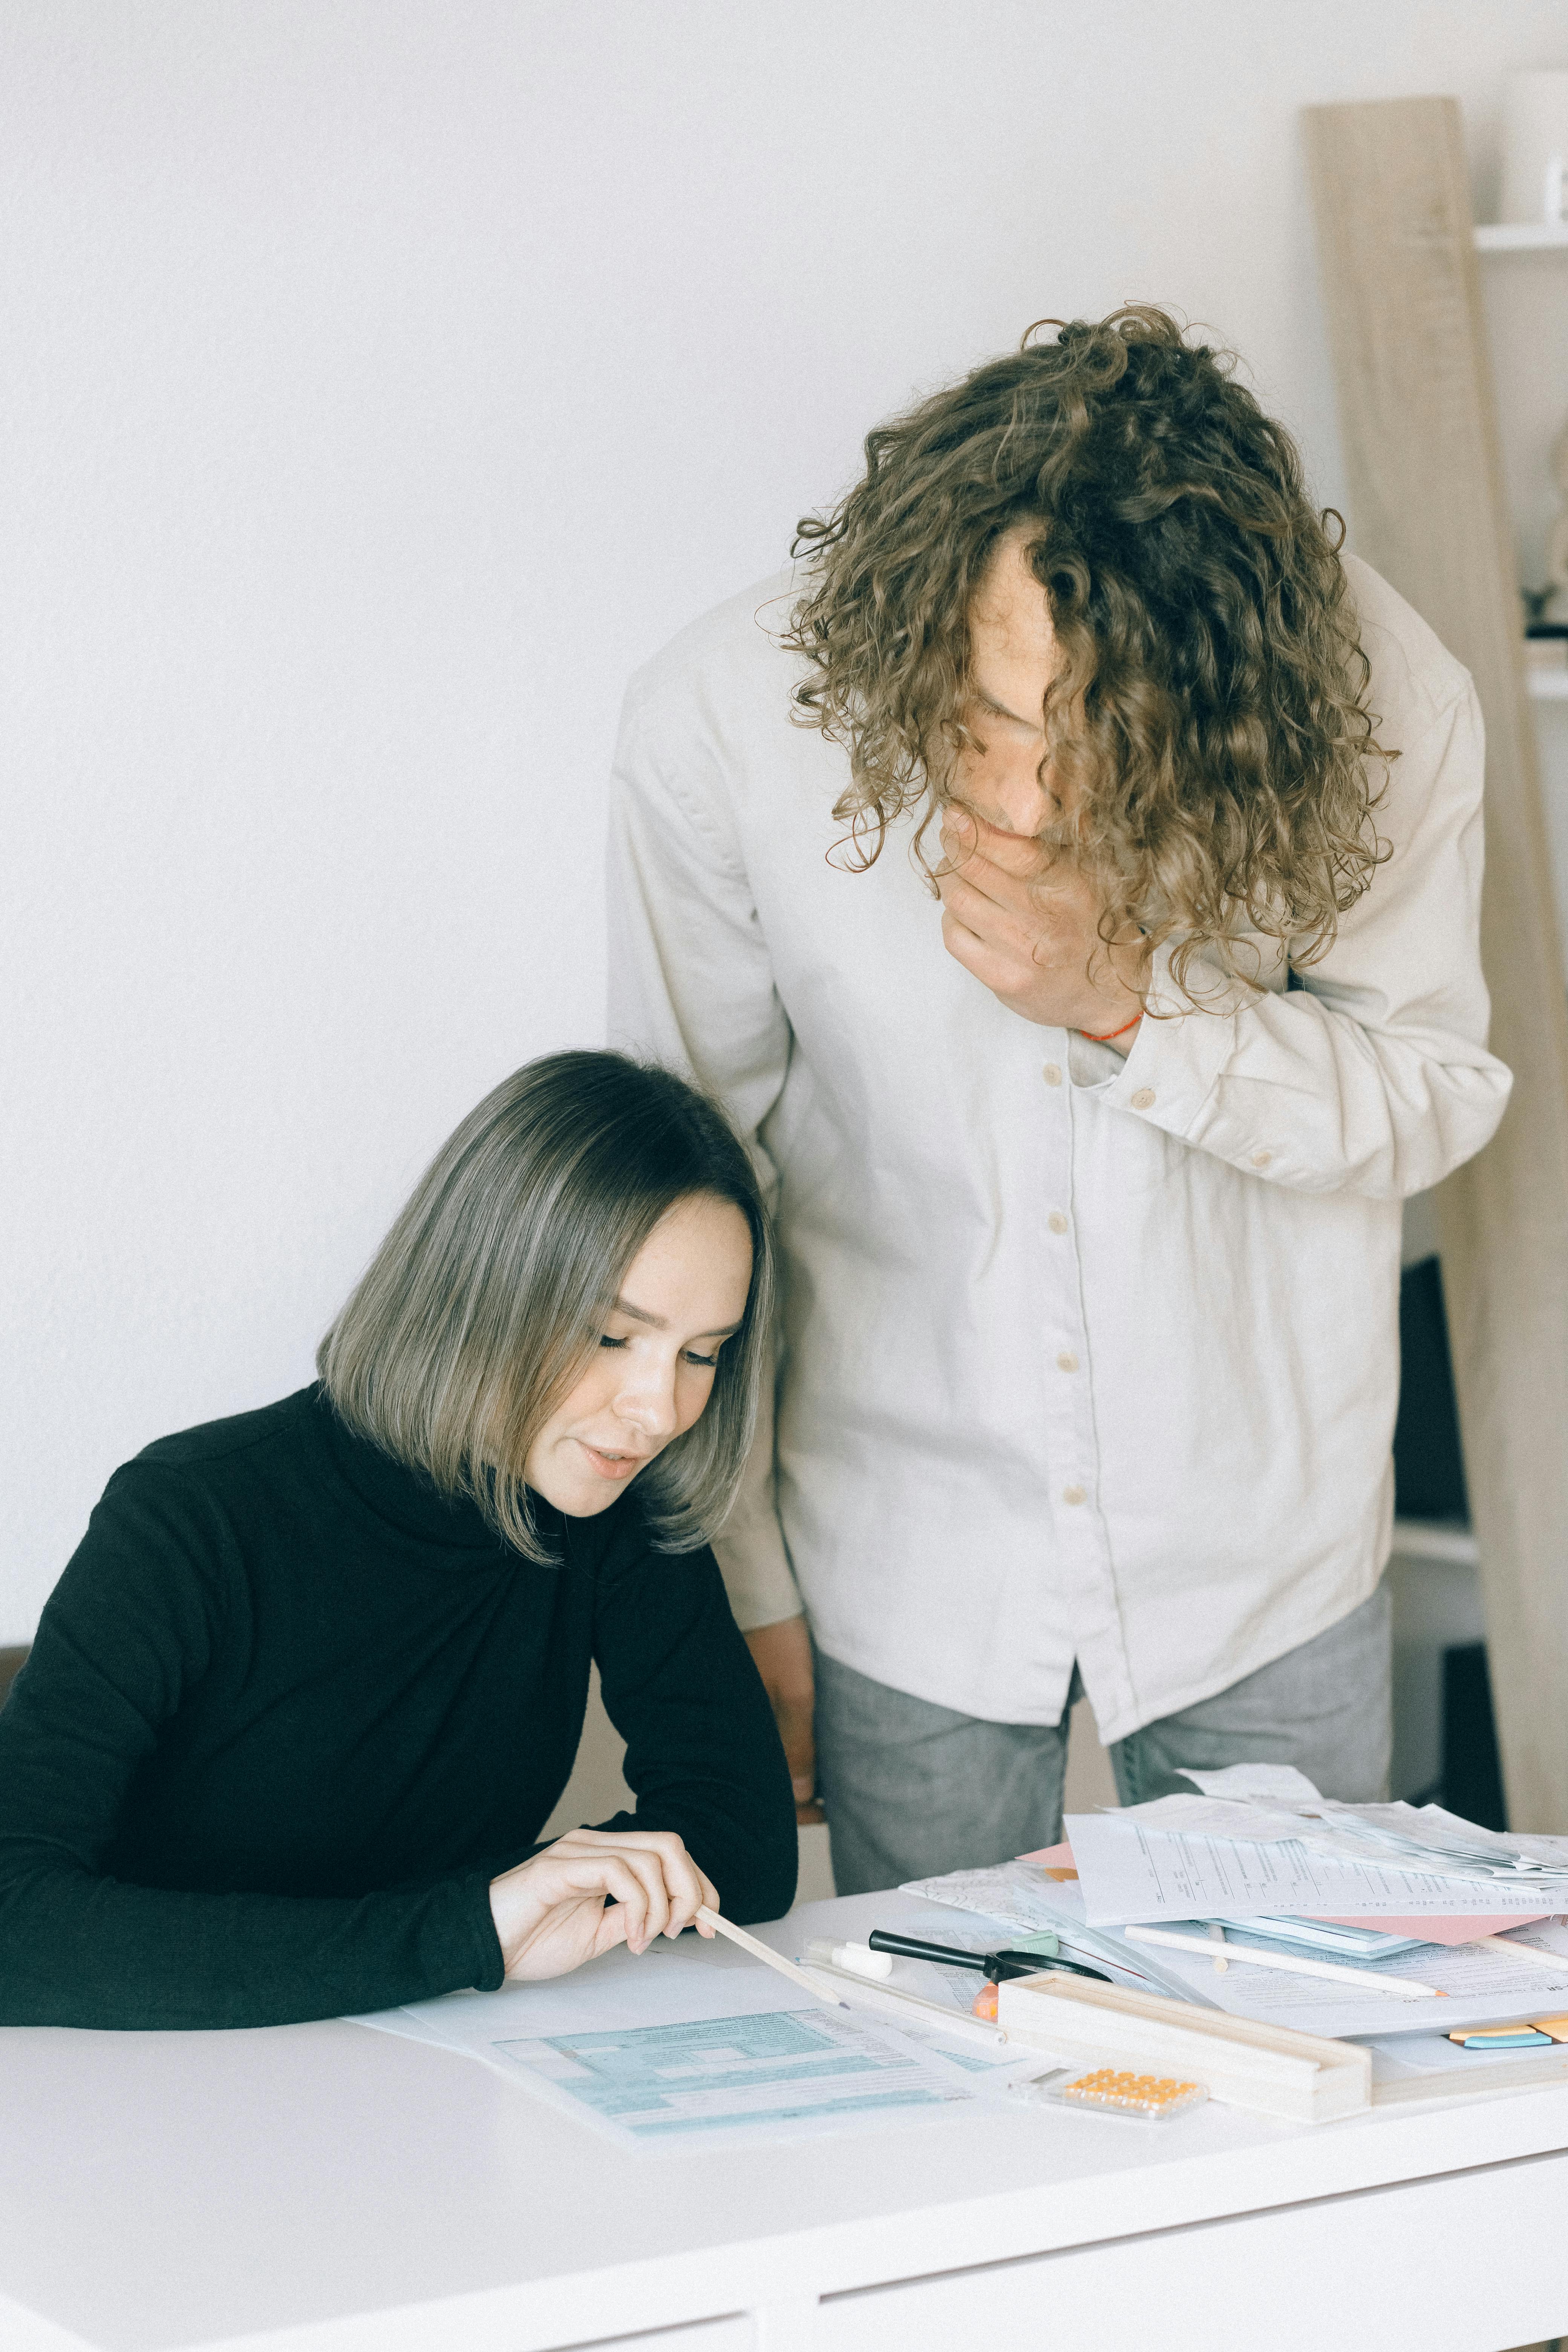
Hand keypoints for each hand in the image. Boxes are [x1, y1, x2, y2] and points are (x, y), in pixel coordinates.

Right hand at [488, 1827, 717, 1981]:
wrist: (483, 1948)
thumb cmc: (531, 1940)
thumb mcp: (596, 1936)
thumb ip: (630, 1921)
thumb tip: (671, 1919)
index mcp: (606, 1857)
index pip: (670, 1852)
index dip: (699, 1885)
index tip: (711, 1925)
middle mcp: (595, 1844)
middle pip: (669, 1845)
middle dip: (690, 1890)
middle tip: (681, 1931)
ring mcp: (578, 1852)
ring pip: (650, 1857)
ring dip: (662, 1906)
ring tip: (644, 1941)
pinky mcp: (560, 1867)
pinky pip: (618, 1871)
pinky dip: (638, 1907)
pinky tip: (629, 1937)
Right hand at [745, 1615, 822, 1824]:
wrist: (759, 1591)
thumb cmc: (778, 1636)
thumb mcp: (795, 1690)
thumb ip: (798, 1742)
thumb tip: (802, 1793)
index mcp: (746, 1733)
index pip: (768, 1789)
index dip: (798, 1809)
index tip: (828, 1810)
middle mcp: (740, 1729)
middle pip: (768, 1776)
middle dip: (798, 1793)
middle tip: (831, 1799)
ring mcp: (745, 1713)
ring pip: (769, 1757)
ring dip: (794, 1771)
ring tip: (826, 1776)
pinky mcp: (750, 1698)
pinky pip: (768, 1735)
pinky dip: (788, 1748)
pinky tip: (809, 1746)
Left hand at [937, 807, 1145, 1042]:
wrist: (1107, 997)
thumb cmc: (1090, 929)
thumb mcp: (1088, 880)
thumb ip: (1051, 850)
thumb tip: (997, 816)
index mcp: (1070, 887)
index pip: (1013, 850)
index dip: (975, 829)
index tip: (956, 815)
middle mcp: (1045, 919)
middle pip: (976, 871)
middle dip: (954, 847)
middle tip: (950, 836)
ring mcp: (1021, 952)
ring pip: (959, 901)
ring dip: (949, 879)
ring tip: (955, 872)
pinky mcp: (1001, 979)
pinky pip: (954, 937)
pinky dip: (951, 918)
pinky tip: (963, 913)